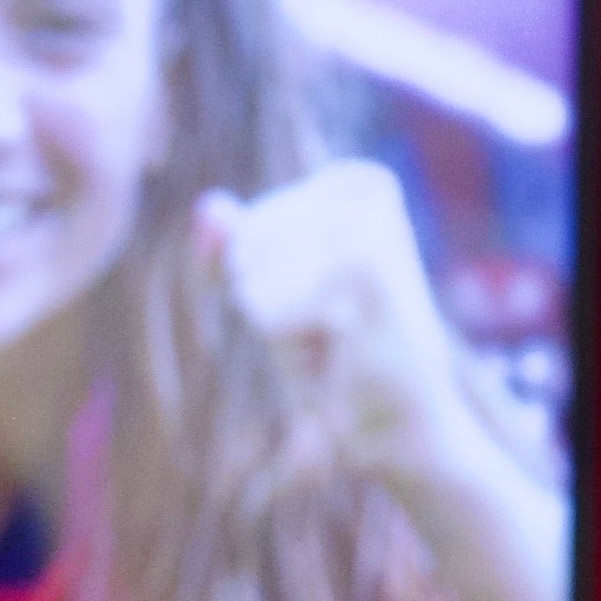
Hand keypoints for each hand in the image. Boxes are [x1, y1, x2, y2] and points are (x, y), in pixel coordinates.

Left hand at [193, 163, 474, 483]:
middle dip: (266, 300)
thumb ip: (236, 244)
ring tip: (330, 336)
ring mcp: (367, 226)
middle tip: (323, 325)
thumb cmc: (335, 354)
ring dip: (278, 323)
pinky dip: (287, 341)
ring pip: (253, 276)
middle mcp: (368, 194)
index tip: (313, 302)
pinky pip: (267, 310)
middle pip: (247, 244)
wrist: (394, 415)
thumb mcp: (274, 289)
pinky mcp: (362, 266)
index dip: (258, 276)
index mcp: (359, 185)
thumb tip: (206, 206)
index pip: (252, 222)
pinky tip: (334, 348)